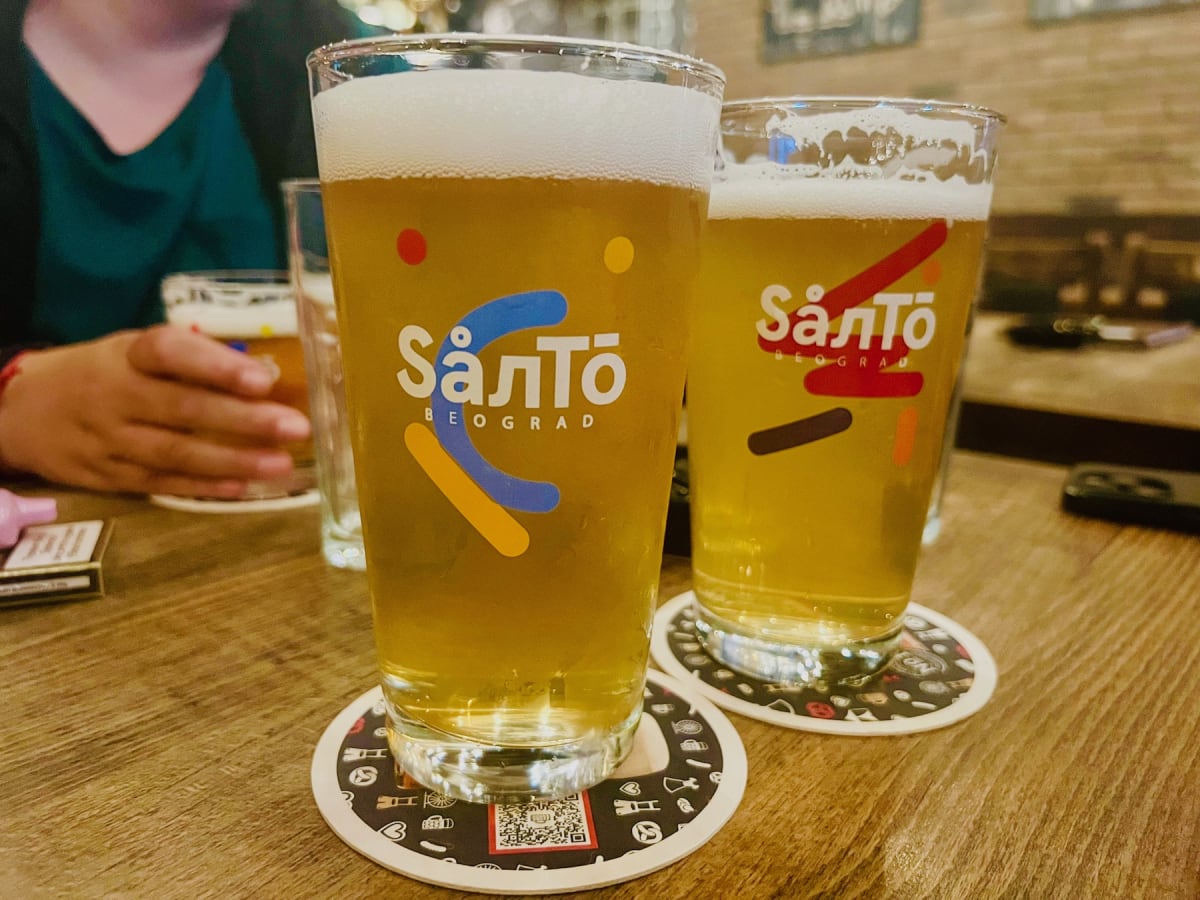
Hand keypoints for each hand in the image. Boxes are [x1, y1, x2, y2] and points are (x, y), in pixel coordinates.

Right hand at [0, 325, 311, 496]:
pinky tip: (243, 487)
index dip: (216, 365)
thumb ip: (192, 360)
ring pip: (176, 452)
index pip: (169, 352)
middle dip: (244, 420)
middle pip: (183, 408)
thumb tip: (265, 375)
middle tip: (296, 427)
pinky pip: (162, 482)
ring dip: (233, 460)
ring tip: (281, 464)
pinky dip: (205, 486)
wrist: (25, 412)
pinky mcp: (109, 475)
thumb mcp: (134, 351)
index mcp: (127, 355)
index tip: (263, 378)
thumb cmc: (105, 373)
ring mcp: (110, 439)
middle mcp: (116, 395)